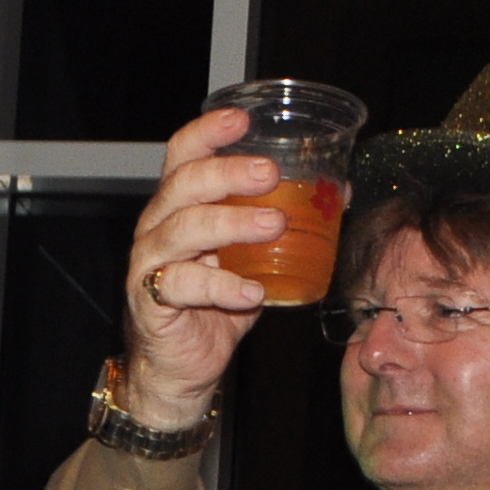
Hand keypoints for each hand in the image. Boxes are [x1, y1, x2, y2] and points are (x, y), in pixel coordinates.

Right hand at [113, 108, 275, 426]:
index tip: (241, 120)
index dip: (207, 132)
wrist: (180, 369)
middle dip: (228, 173)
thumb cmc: (214, 306)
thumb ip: (282, 226)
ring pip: (183, 230)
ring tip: (273, 225)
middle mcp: (158, 227)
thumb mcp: (252, 259)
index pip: (183, 155)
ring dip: (231, 223)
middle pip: (184, 185)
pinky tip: (252, 292)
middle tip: (270, 174)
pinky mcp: (151, 301)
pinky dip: (222, 287)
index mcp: (179, 206)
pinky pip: (184, 287)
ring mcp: (151, 264)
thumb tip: (338, 194)